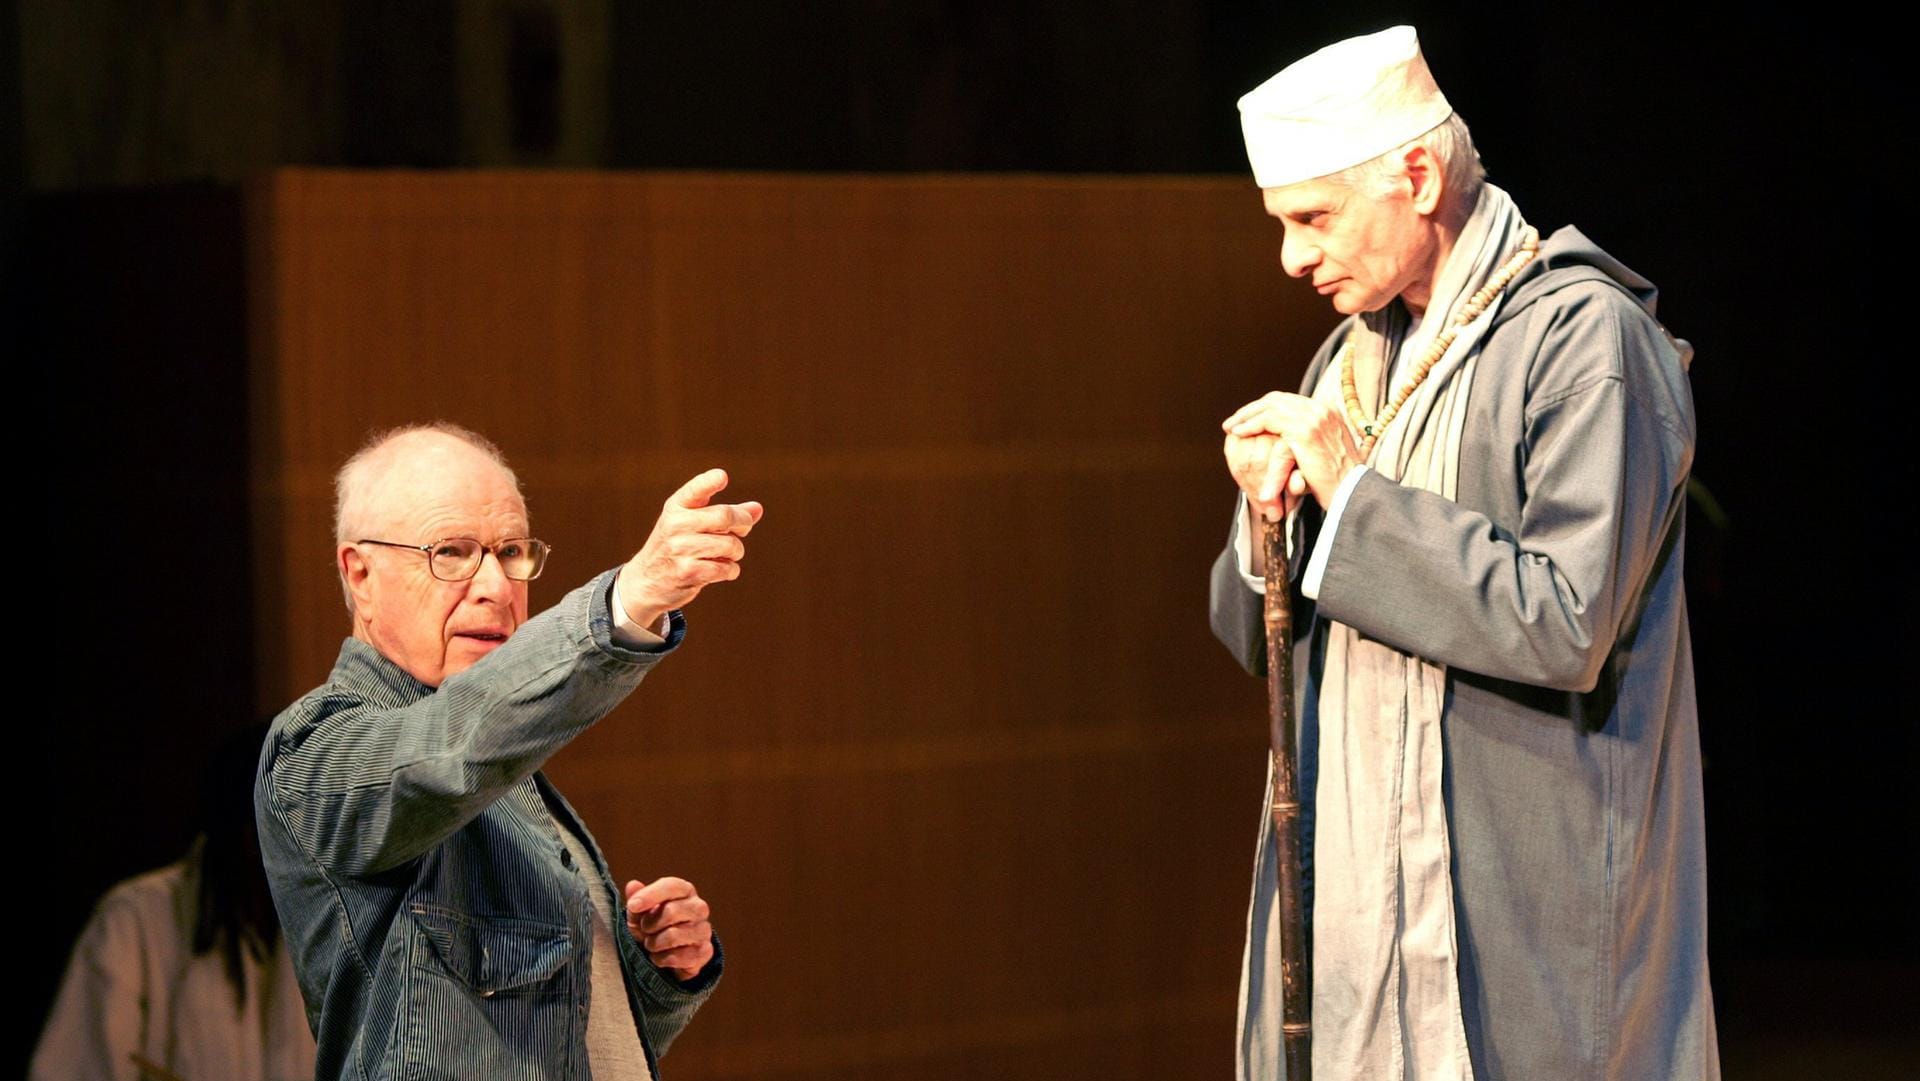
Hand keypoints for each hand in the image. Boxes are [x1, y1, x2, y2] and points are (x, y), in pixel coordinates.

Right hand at [619, 469, 762, 627]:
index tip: (722, 476)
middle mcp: (675, 524)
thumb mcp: (693, 523)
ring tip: (727, 554)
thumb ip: (725, 514)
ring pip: (729, 544)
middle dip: (743, 523)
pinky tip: (722, 569)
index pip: (694, 491)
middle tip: (743, 529)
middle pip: (724, 516)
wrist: (647, 581)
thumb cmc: (678, 546)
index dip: (709, 482)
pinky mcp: (687, 572)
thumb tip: (758, 508)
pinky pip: (725, 568)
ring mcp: (680, 549)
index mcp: (676, 507)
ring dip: (736, 551)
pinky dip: (731, 570)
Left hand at [624, 876, 714, 981]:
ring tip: (652, 944)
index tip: (633, 905)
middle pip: (671, 912)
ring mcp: (704, 930)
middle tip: (645, 930)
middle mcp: (699, 908)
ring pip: (673, 936)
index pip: (671, 886)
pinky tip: (660, 957)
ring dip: (654, 944)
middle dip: (650, 924)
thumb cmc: (654, 924)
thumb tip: (632, 885)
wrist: (670, 952)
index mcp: (685, 890)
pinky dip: (662, 959)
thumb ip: (636, 898)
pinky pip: (678, 957)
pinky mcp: (705, 951)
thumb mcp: (640, 912)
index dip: (650, 895)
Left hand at [1222, 392, 1360, 509]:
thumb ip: (1308, 441)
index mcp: (1328, 411)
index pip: (1290, 401)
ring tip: (1231, 427)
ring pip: (1270, 407)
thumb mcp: (1325, 453)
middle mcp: (1322, 409)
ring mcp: (1314, 417)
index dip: (1266, 408)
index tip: (1249, 418)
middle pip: (1278, 399)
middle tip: (1234, 421)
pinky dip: (1251, 425)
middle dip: (1252, 409)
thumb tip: (1286, 439)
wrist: (1351, 493)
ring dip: (1247, 416)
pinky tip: (1239, 433)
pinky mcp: (1304, 431)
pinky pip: (1269, 420)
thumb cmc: (1338, 482)